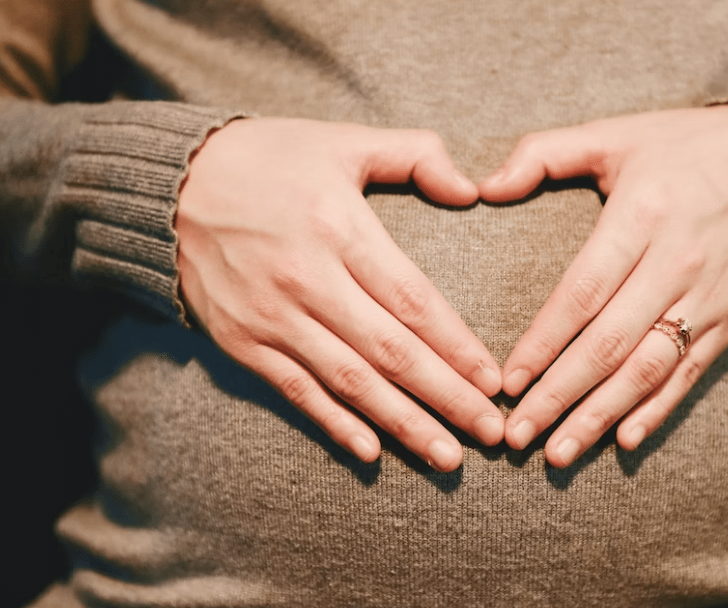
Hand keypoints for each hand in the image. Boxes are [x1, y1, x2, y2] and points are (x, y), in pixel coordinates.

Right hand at [177, 118, 503, 471]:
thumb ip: (414, 154)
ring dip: (403, 424)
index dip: (458, 347)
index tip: (494, 381)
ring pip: (350, 382)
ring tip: (448, 456)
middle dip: (447, 397)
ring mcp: (271, 317)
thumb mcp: (343, 140)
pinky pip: (296, 391)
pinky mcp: (242, 341)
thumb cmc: (269, 159)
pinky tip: (372, 452)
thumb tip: (471, 189)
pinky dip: (334, 424)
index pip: (413, 301)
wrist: (170, 183)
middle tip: (491, 434)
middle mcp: (307, 279)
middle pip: (391, 352)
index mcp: (339, 228)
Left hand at [478, 106, 727, 466]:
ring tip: (558, 453)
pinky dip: (658, 410)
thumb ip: (545, 154)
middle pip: (609, 344)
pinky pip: (691, 373)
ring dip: (600, 416)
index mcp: (642, 216)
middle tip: (517, 435)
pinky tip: (624, 440)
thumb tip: (483, 187)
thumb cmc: (686, 147)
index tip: (507, 381)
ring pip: (647, 370)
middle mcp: (677, 263)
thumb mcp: (615, 134)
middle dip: (559, 395)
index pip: (582, 293)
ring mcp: (708, 297)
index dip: (542, 342)